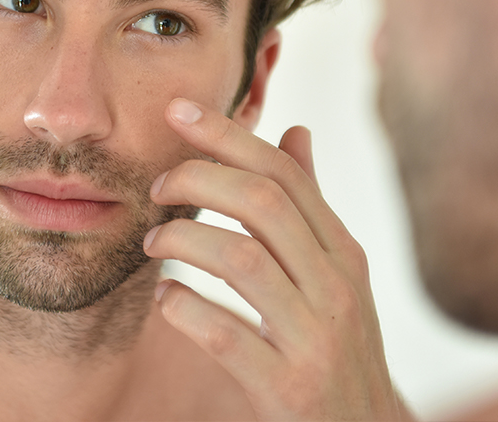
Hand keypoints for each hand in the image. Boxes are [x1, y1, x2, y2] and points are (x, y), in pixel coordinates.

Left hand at [143, 98, 411, 420]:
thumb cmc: (337, 348)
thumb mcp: (335, 275)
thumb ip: (310, 208)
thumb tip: (294, 131)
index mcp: (344, 253)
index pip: (285, 175)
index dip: (228, 136)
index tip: (178, 111)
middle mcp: (338, 287)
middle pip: (263, 203)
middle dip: (198, 180)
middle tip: (157, 187)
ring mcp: (316, 338)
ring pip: (242, 259)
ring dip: (183, 242)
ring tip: (153, 245)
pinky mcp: (289, 387)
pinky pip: (225, 333)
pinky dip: (184, 308)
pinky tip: (166, 300)